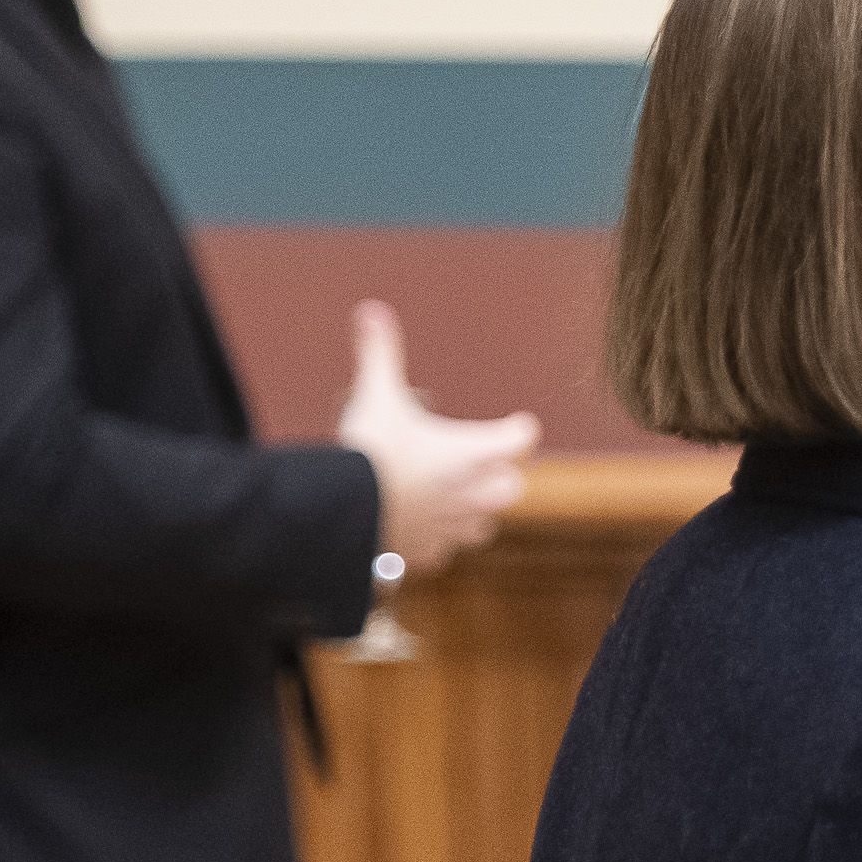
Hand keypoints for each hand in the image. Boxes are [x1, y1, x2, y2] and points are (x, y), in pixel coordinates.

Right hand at [335, 300, 538, 572]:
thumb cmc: (367, 450)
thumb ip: (378, 354)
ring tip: (457, 497)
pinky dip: (437, 542)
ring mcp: (448, 526)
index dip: (520, 429)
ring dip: (476, 512)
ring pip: (483, 526)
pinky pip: (442, 551)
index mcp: (470, 453)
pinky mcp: (422, 550)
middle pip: (511, 487)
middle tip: (486, 463)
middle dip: (503, 475)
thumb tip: (371, 310)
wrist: (340, 511)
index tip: (519, 423)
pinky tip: (422, 530)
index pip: (520, 439)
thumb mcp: (375, 396)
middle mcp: (470, 493)